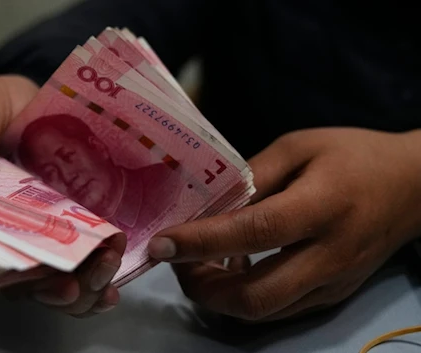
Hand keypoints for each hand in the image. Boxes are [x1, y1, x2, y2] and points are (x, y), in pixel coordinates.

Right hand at [0, 75, 125, 316]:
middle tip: (70, 286)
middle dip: (40, 287)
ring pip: (40, 280)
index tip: (18, 269)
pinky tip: (110, 288)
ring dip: (73, 289)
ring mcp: (24, 235)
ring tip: (102, 274)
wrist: (37, 103)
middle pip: (6, 273)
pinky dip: (91, 284)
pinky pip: (70, 268)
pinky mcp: (58, 233)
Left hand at [148, 128, 420, 321]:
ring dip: (218, 297)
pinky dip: (244, 298)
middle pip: (256, 296)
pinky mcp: (333, 296)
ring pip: (264, 312)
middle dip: (202, 288)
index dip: (201, 242)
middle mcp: (328, 256)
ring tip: (196, 265)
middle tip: (175, 261)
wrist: (413, 188)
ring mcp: (332, 284)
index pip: (254, 232)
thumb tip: (208, 203)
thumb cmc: (354, 157)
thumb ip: (253, 174)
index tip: (161, 244)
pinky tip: (231, 271)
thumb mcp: (300, 147)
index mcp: (322, 206)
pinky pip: (279, 310)